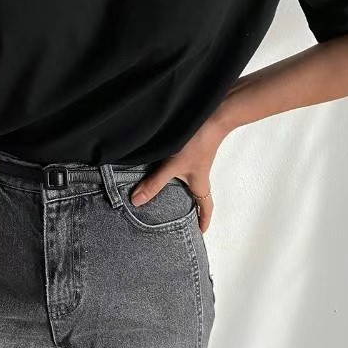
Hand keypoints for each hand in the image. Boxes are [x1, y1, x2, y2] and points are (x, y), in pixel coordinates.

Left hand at [130, 118, 225, 232]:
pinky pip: (182, 168)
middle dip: (190, 208)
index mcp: (200, 185)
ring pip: (188, 183)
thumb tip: (136, 202)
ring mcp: (195, 163)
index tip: (201, 232)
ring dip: (180, 191)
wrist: (211, 115)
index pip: (206, 207)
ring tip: (165, 197)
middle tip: (180, 218)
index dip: (204, 220)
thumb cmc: (197, 143)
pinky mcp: (190, 151)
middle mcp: (199, 176)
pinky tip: (161, 171)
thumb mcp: (173, 166)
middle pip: (196, 197)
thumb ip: (154, 183)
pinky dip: (174, 175)